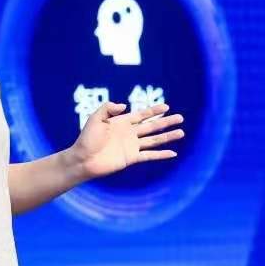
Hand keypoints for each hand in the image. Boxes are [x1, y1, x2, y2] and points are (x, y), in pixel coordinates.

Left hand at [68, 102, 184, 179]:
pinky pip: (149, 155)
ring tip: (181, 132)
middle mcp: (130, 133)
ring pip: (154, 140)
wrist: (83, 159)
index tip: (167, 107)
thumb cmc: (86, 138)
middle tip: (181, 118)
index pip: (142, 115)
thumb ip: (108, 108)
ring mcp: (132, 146)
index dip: (154, 111)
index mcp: (122, 122)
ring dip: (168, 136)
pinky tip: (173, 153)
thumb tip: (125, 106)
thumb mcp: (95, 118)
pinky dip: (161, 155)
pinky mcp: (131, 158)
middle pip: (152, 126)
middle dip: (166, 122)